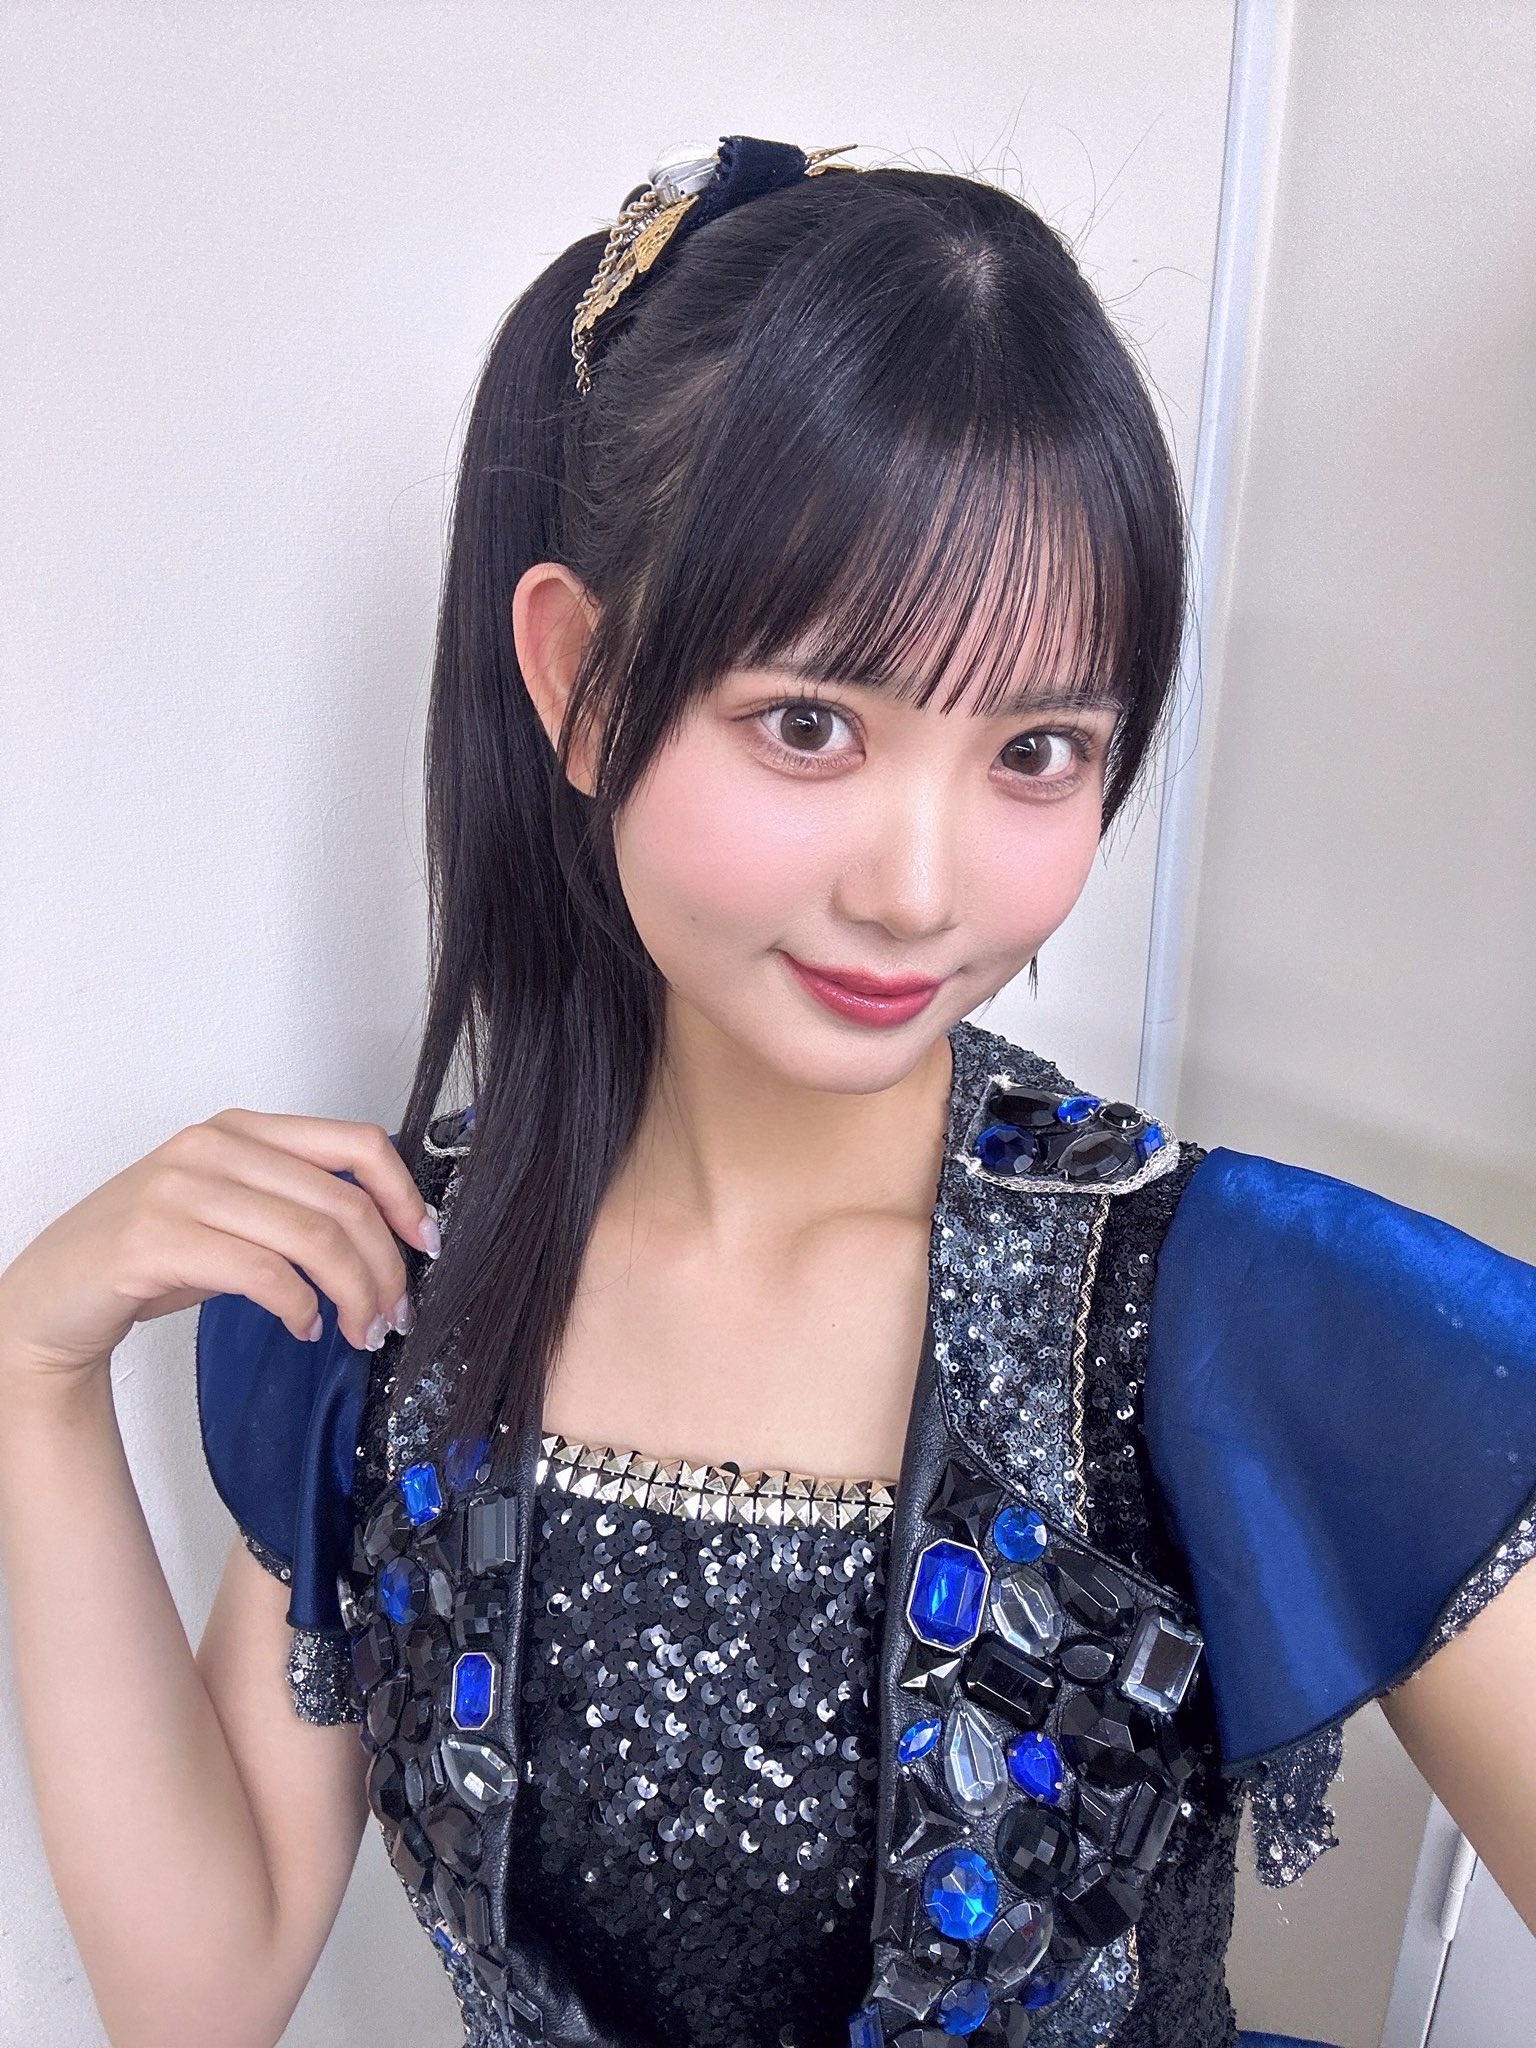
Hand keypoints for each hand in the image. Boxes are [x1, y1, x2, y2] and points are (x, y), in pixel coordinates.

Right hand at [0, 1110, 440, 1389]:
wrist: (51, 1296)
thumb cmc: (149, 1256)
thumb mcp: (230, 1212)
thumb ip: (294, 1205)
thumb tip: (387, 1238)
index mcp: (241, 1130)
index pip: (356, 1143)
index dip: (405, 1195)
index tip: (427, 1244)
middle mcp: (214, 1146)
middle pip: (343, 1203)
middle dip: (384, 1268)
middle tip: (394, 1315)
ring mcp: (181, 1188)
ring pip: (312, 1239)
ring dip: (353, 1296)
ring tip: (359, 1331)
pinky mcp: (155, 1240)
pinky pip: (262, 1274)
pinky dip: (299, 1309)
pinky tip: (305, 1329)